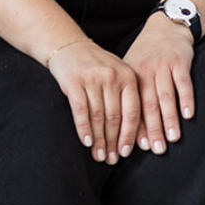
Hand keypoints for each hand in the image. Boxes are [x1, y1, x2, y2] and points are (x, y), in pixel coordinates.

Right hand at [46, 38, 142, 164]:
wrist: (69, 45)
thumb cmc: (96, 65)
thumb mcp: (117, 74)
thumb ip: (126, 97)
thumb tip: (135, 134)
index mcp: (128, 75)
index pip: (132, 112)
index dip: (129, 135)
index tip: (125, 153)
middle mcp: (112, 76)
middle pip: (114, 117)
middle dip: (113, 142)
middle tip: (110, 159)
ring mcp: (93, 78)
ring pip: (98, 117)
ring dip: (99, 140)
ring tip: (98, 155)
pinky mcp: (74, 81)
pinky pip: (80, 111)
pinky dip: (84, 129)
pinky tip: (86, 142)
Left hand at [123, 15, 194, 154]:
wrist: (165, 26)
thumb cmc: (147, 54)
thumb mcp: (132, 69)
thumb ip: (131, 96)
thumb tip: (128, 130)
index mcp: (131, 76)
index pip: (132, 106)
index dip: (136, 128)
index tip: (139, 148)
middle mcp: (146, 71)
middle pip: (149, 105)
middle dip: (153, 129)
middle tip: (158, 149)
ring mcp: (163, 65)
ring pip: (166, 96)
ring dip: (170, 118)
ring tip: (173, 138)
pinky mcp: (180, 61)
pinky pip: (184, 82)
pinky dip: (186, 99)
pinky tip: (188, 115)